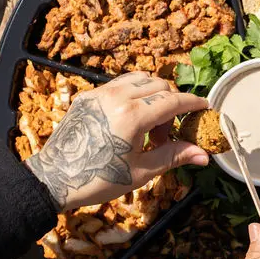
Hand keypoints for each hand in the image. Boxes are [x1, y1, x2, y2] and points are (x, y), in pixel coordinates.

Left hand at [25, 71, 209, 210]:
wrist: (54, 179)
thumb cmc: (100, 179)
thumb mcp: (142, 171)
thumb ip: (174, 155)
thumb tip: (205, 156)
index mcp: (133, 116)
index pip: (173, 100)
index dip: (192, 103)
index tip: (204, 107)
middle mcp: (118, 97)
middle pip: (159, 85)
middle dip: (172, 104)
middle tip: (167, 133)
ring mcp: (100, 94)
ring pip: (139, 79)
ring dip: (153, 94)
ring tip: (150, 123)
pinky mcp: (87, 97)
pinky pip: (119, 84)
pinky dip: (134, 93)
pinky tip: (131, 118)